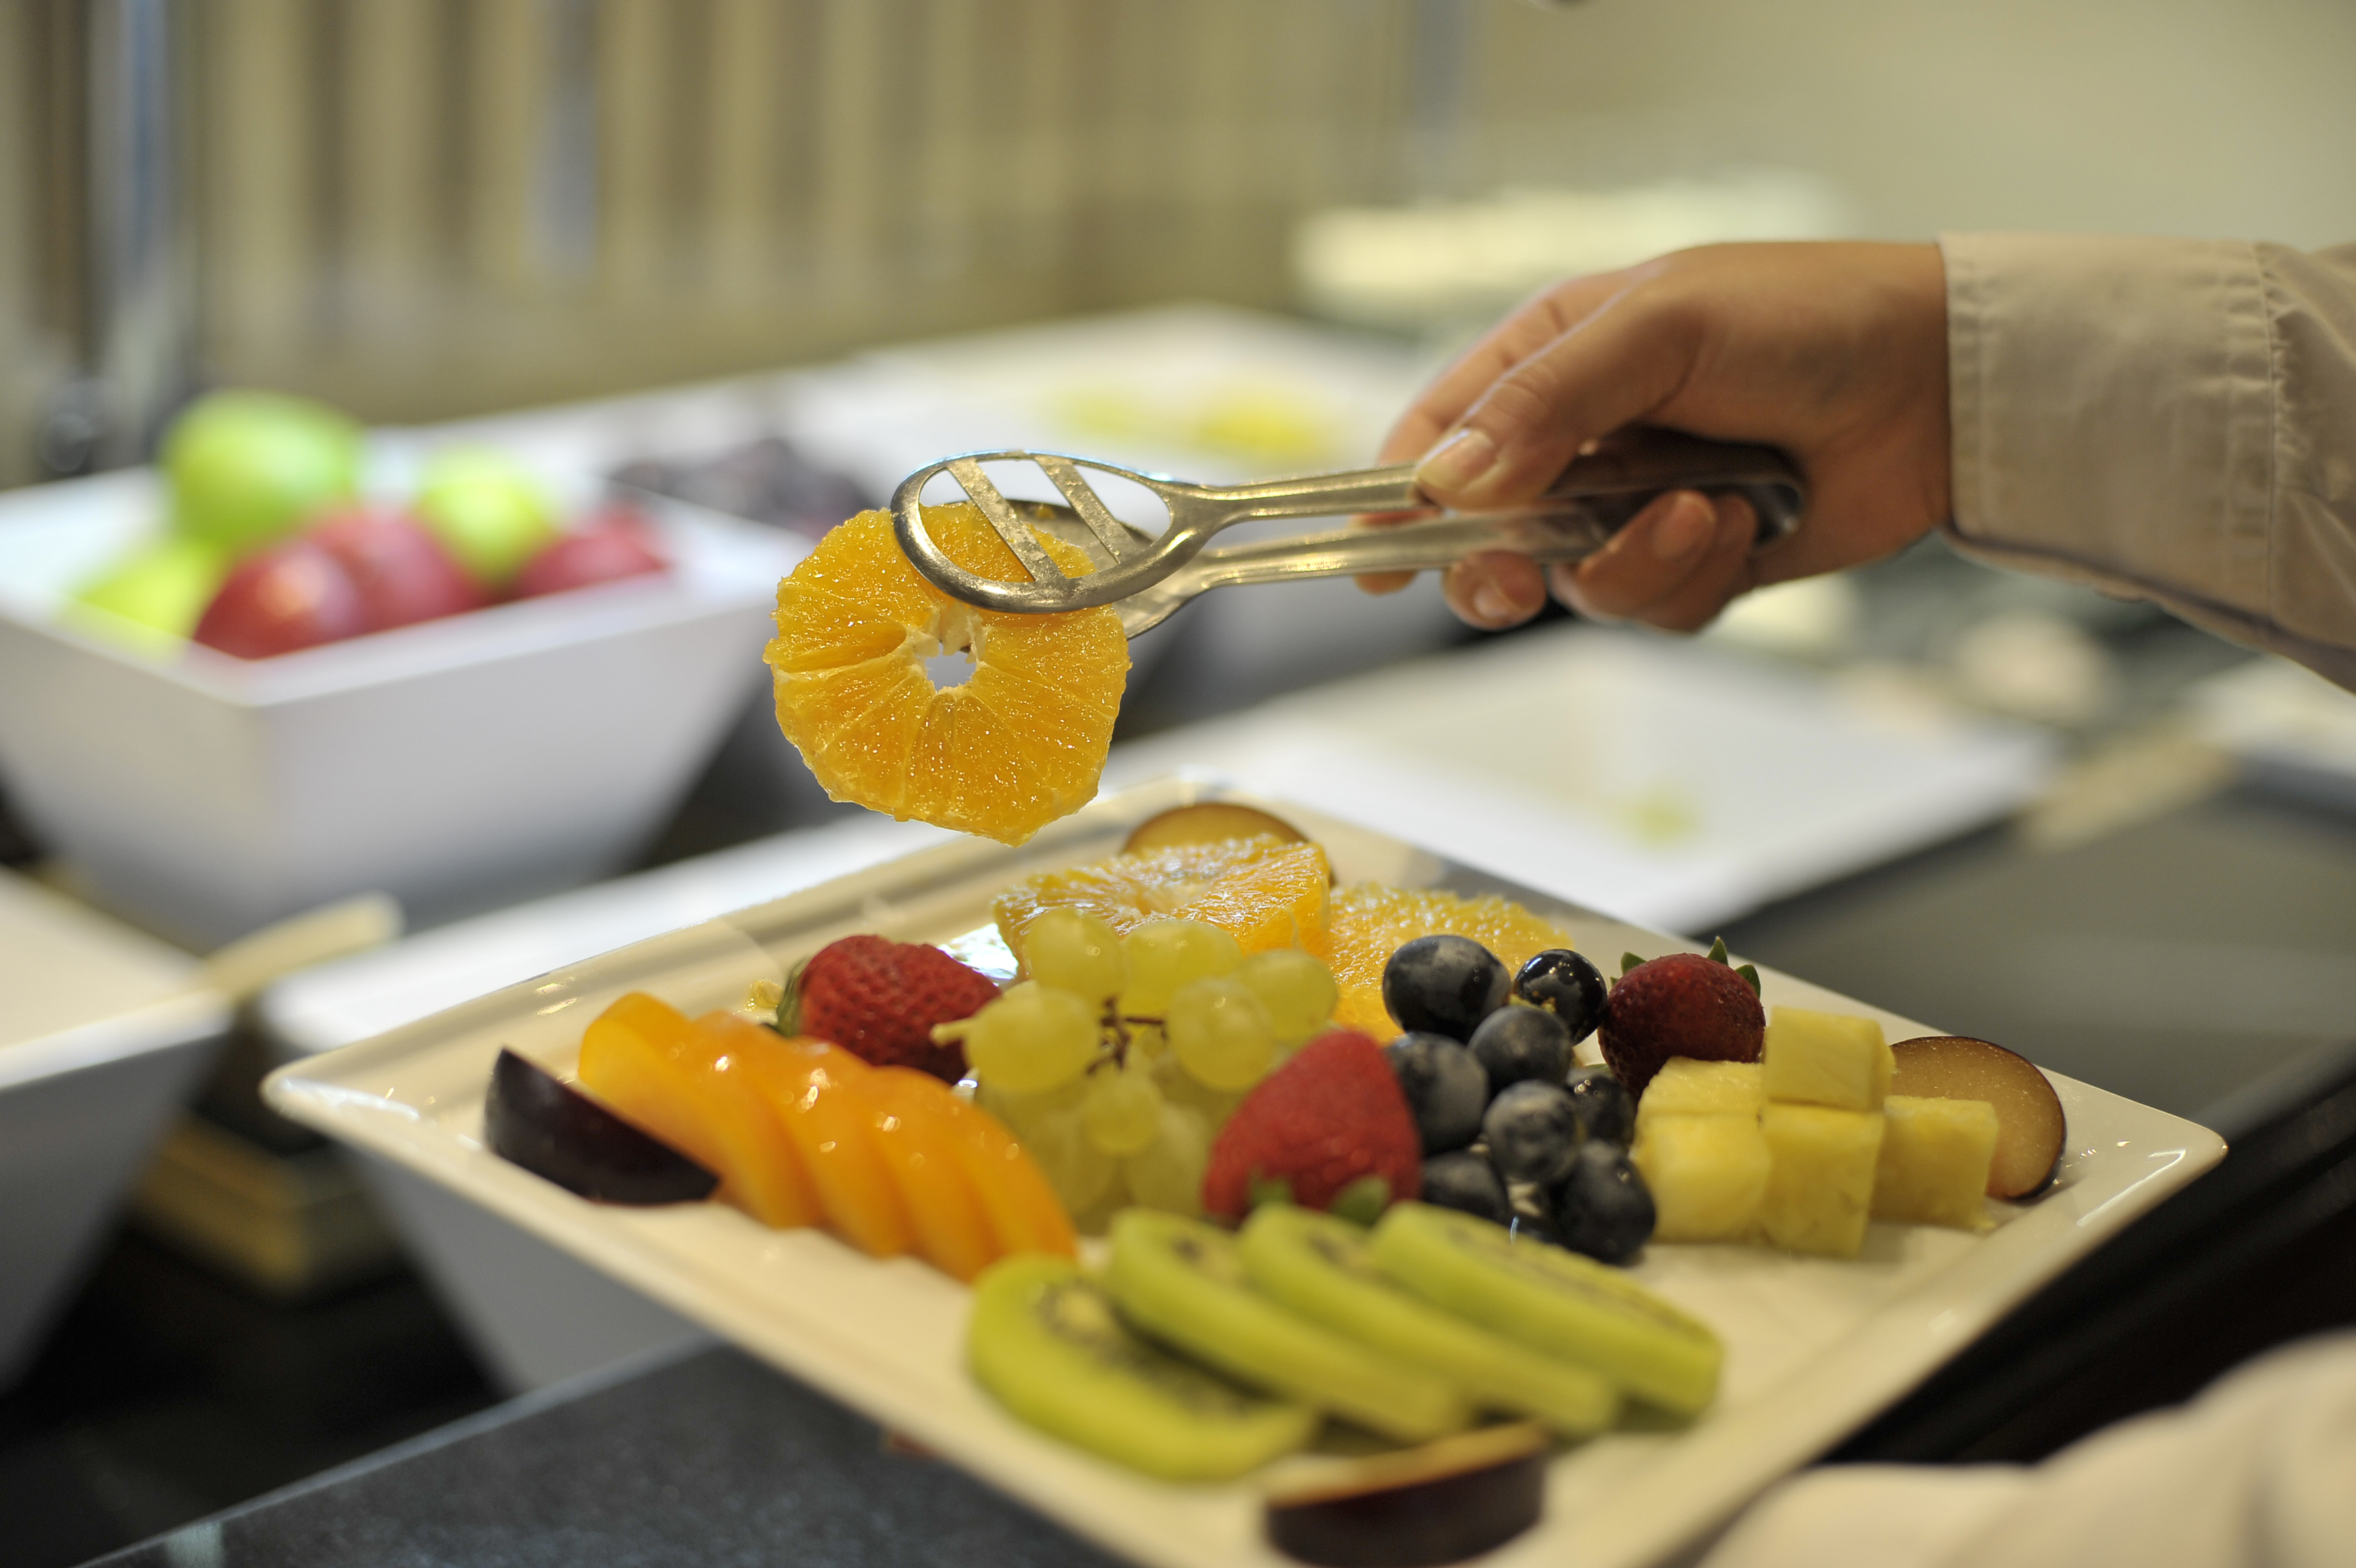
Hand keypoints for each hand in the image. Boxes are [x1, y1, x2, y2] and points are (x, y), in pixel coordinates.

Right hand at [1359, 242, 1952, 631]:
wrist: (1941, 385)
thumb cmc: (1805, 319)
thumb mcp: (1660, 327)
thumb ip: (1545, 403)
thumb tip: (1447, 480)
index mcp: (1552, 362)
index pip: (1440, 438)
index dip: (1394, 503)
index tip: (1372, 566)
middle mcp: (1582, 442)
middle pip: (1484, 539)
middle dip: (1502, 569)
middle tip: (1524, 577)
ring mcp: (1635, 508)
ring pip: (1574, 586)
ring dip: (1635, 563)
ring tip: (1705, 510)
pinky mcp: (1695, 563)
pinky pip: (1651, 610)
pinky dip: (1693, 580)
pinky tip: (1746, 525)